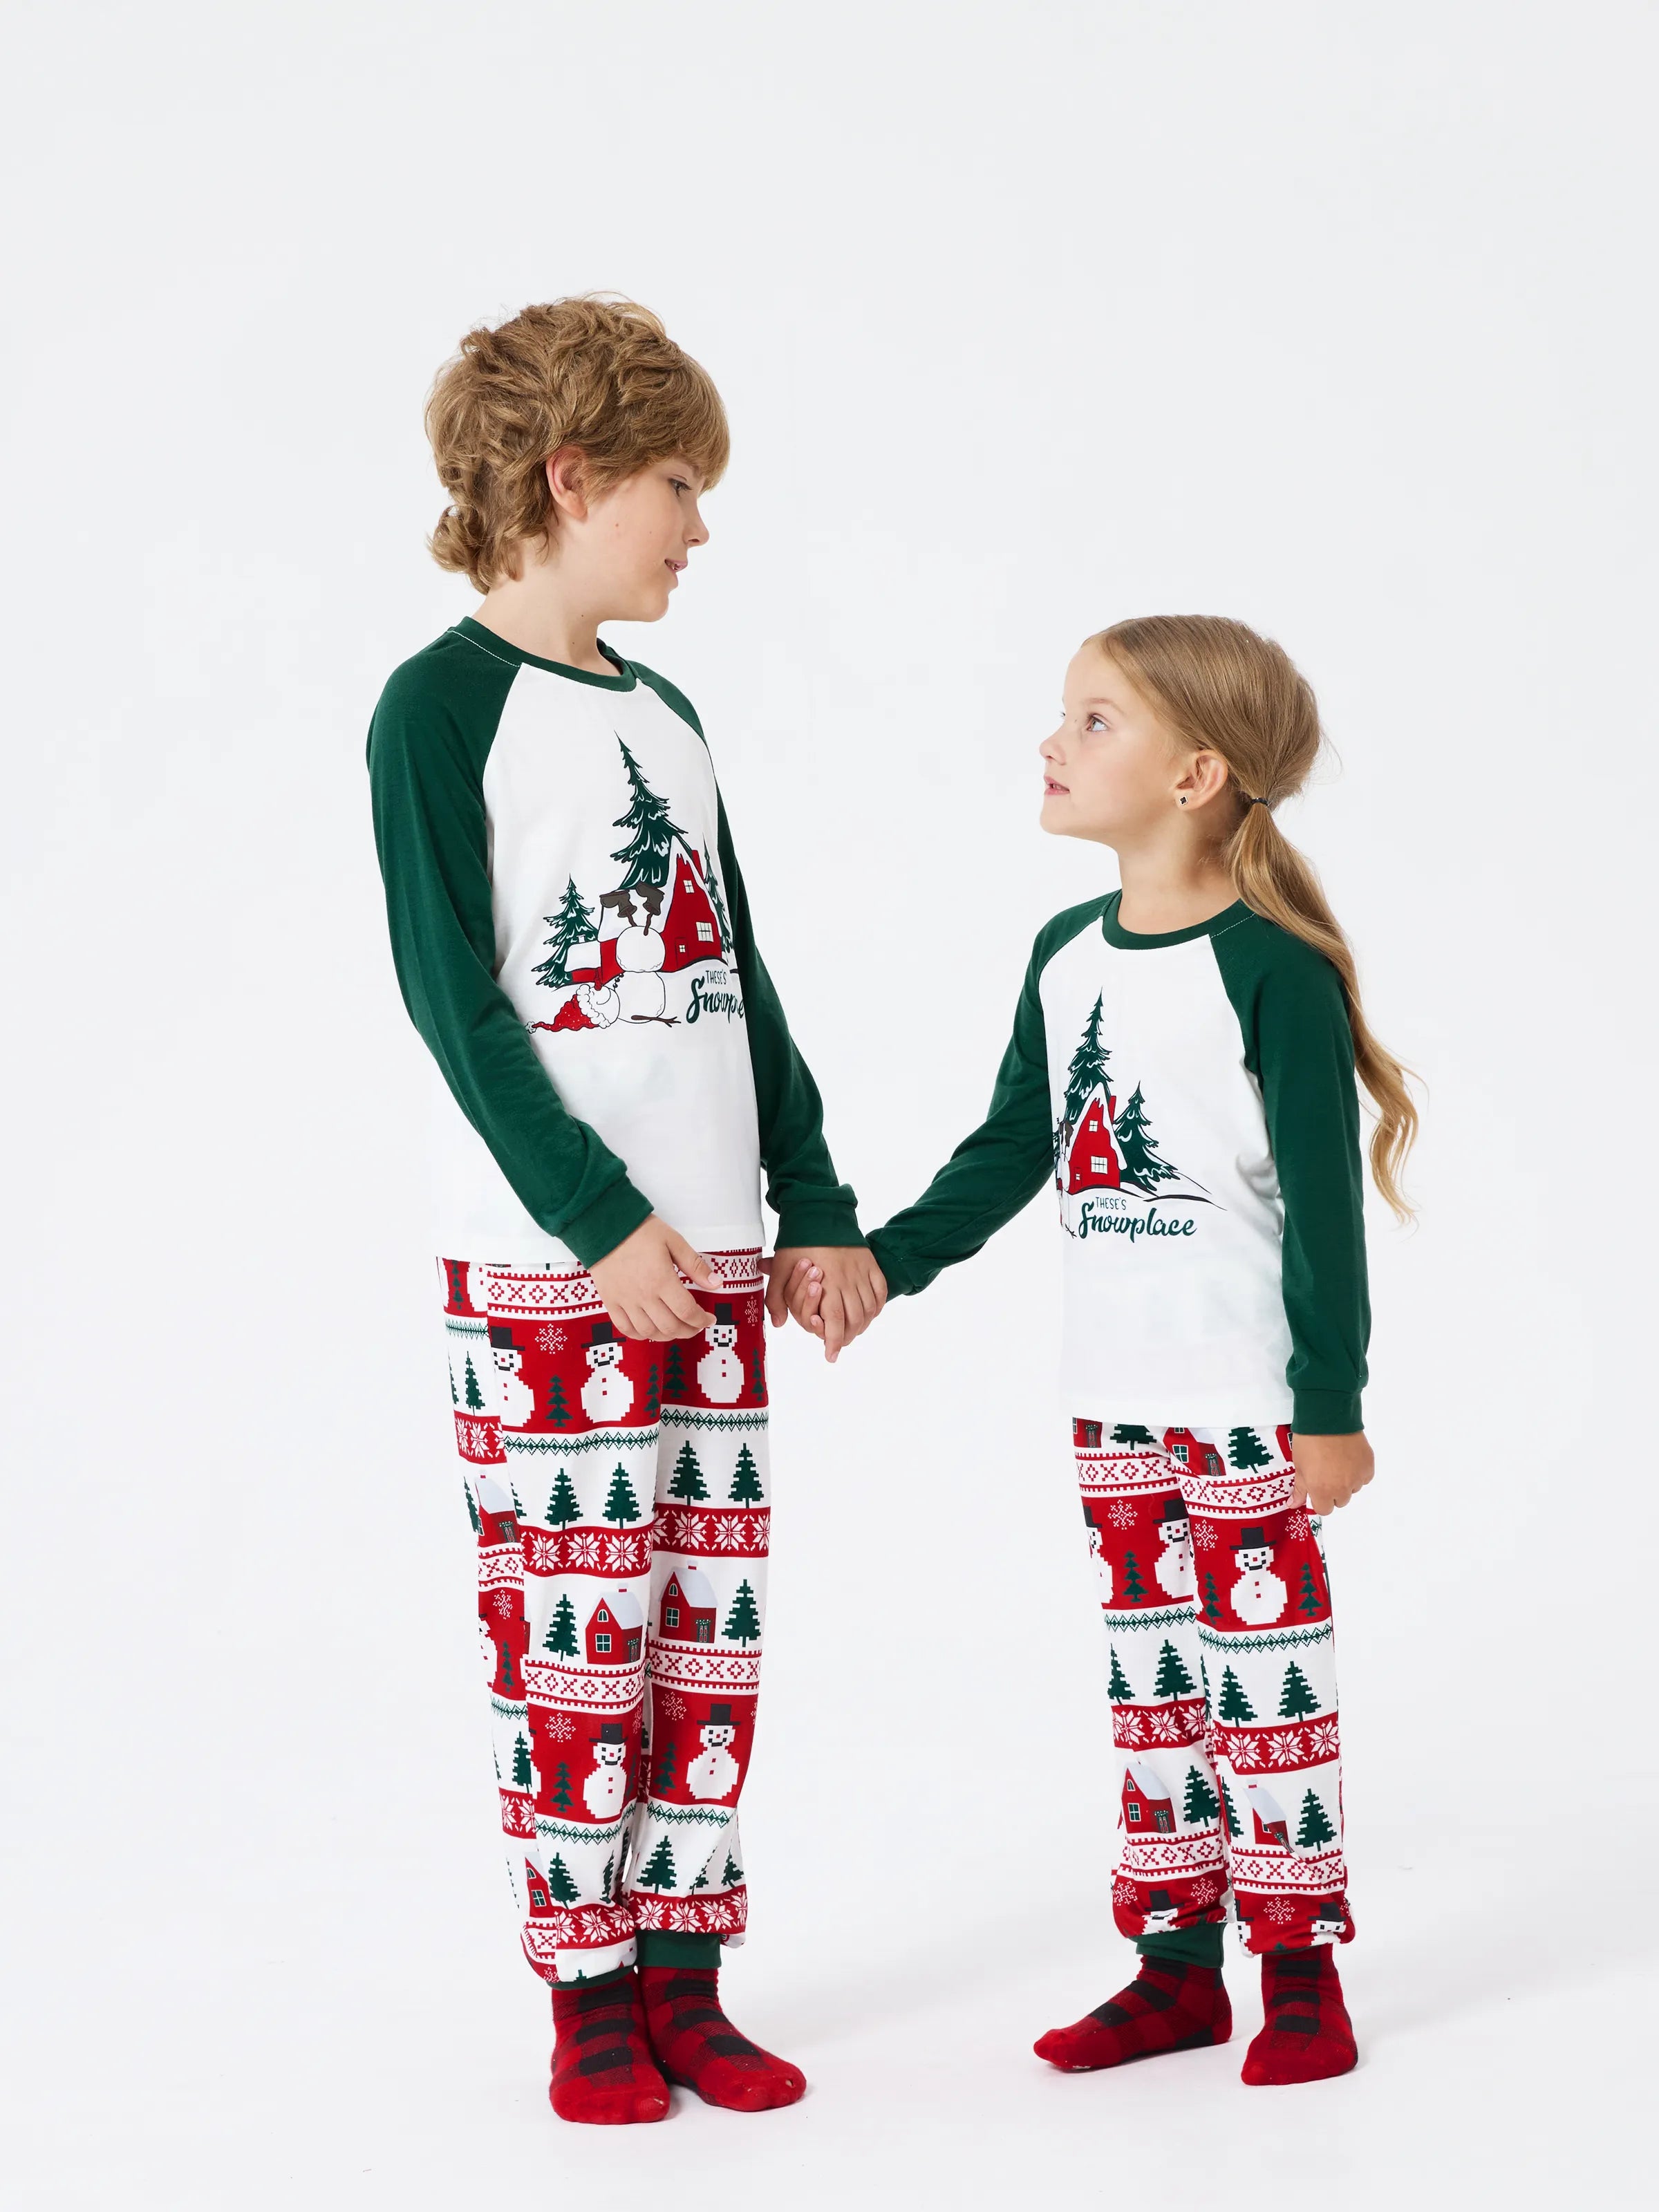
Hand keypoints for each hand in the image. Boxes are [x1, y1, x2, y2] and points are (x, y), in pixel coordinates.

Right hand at [588, 1217, 722, 1341]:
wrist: (602, 1226)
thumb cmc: (639, 1231)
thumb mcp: (674, 1241)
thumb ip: (695, 1265)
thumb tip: (716, 1284)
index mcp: (662, 1280)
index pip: (687, 1312)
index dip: (702, 1320)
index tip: (709, 1319)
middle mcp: (644, 1296)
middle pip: (670, 1327)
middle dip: (689, 1331)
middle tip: (696, 1325)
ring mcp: (625, 1301)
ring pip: (649, 1332)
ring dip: (667, 1335)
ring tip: (676, 1328)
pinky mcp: (610, 1302)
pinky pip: (625, 1328)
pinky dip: (640, 1335)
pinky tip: (650, 1330)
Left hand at [766, 1246, 886, 1360]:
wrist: (820, 1210)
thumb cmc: (799, 1239)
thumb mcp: (781, 1267)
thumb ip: (777, 1297)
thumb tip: (778, 1323)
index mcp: (826, 1283)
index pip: (834, 1320)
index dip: (833, 1341)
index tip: (830, 1355)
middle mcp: (847, 1280)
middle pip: (855, 1319)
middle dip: (847, 1337)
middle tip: (839, 1344)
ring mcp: (861, 1272)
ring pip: (869, 1308)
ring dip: (862, 1325)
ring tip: (852, 1332)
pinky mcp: (870, 1264)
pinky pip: (880, 1291)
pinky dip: (877, 1306)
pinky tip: (869, 1313)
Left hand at [1290, 1431, 1373, 1514]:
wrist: (1328, 1417)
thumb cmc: (1308, 1441)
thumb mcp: (1299, 1466)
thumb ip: (1299, 1489)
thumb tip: (1293, 1505)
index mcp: (1322, 1491)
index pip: (1324, 1510)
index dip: (1318, 1499)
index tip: (1316, 1487)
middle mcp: (1342, 1488)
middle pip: (1340, 1501)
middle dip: (1333, 1491)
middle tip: (1326, 1472)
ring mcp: (1357, 1477)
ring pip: (1353, 1489)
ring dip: (1346, 1481)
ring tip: (1337, 1461)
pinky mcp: (1368, 1466)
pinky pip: (1364, 1477)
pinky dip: (1358, 1471)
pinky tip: (1348, 1458)